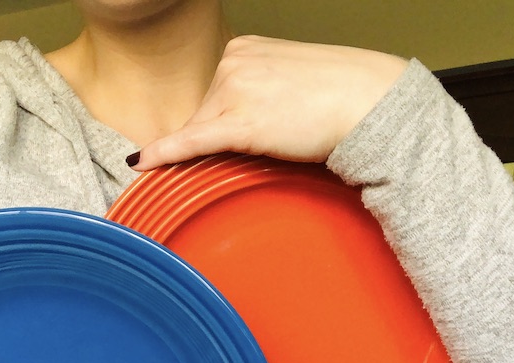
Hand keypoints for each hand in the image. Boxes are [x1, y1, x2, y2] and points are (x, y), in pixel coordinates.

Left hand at [130, 35, 407, 169]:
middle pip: (206, 113)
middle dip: (227, 135)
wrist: (370, 103)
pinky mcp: (239, 123)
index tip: (228, 133)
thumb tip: (244, 122)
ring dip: (226, 149)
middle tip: (277, 135)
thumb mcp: (291, 83)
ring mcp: (234, 91)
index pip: (215, 93)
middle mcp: (233, 62)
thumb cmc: (343, 99)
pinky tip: (143, 163)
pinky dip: (165, 154)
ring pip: (203, 131)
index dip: (224, 120)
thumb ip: (259, 94)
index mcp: (245, 49)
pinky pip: (192, 142)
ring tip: (280, 138)